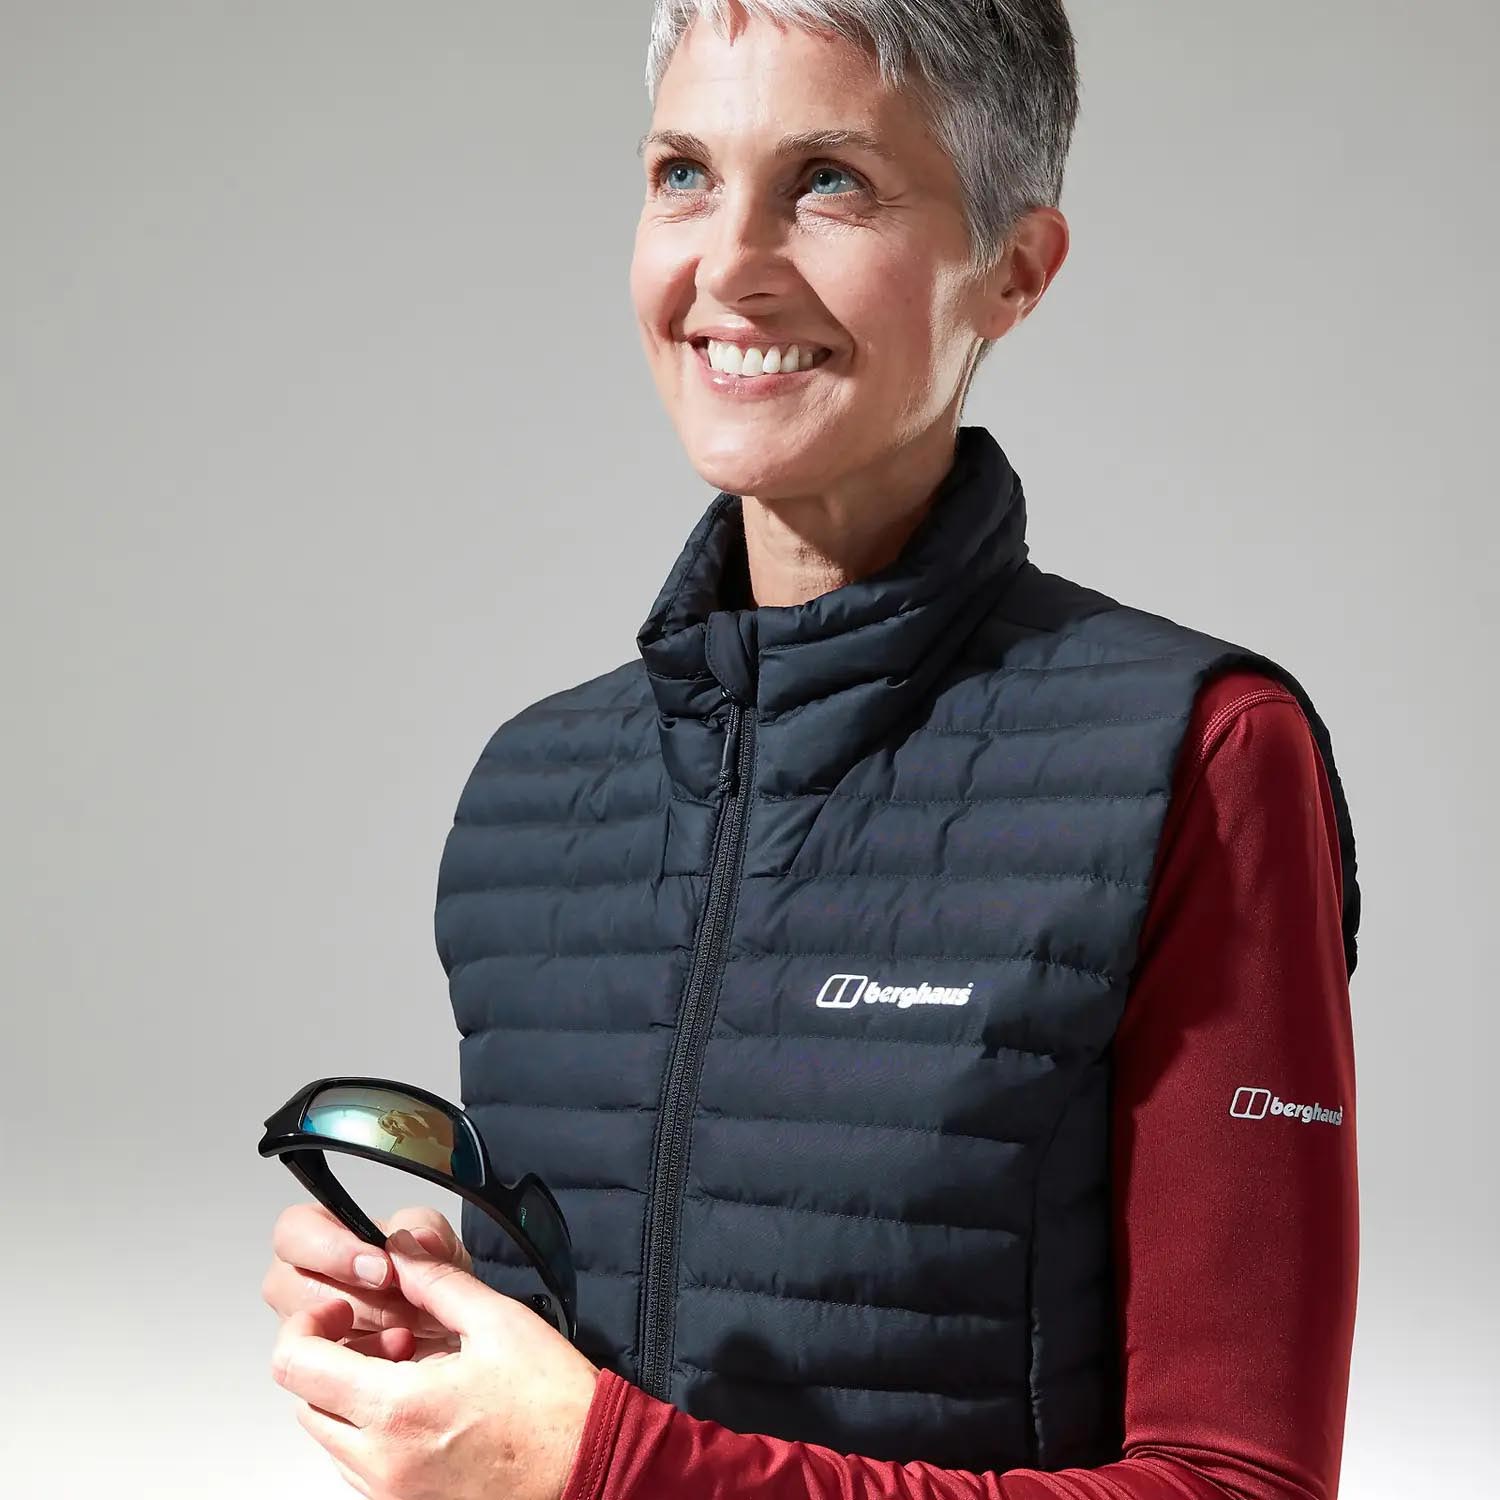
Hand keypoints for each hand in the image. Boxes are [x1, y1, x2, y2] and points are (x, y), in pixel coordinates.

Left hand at [271, 1228, 601, 1499]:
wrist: (590, 1468)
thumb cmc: (554, 1408)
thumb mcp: (498, 1322)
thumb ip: (437, 1283)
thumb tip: (400, 1252)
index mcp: (397, 1411)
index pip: (296, 1366)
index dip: (307, 1325)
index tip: (340, 1311)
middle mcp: (381, 1464)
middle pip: (306, 1404)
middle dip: (333, 1361)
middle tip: (388, 1337)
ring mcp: (391, 1495)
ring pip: (331, 1440)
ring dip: (353, 1400)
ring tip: (414, 1372)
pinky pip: (361, 1468)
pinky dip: (374, 1434)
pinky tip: (423, 1409)